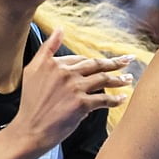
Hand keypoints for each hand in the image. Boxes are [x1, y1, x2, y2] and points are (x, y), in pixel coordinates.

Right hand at [8, 28, 133, 149]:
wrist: (30, 130)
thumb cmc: (30, 103)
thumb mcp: (32, 70)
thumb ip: (47, 48)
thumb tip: (60, 28)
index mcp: (54, 63)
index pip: (80, 59)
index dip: (93, 62)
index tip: (104, 63)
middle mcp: (65, 73)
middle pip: (95, 65)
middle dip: (115, 63)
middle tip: (128, 60)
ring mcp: (74, 88)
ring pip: (102, 80)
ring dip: (119, 79)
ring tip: (129, 79)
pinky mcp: (81, 104)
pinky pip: (104, 99)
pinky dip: (115, 99)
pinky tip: (122, 98)